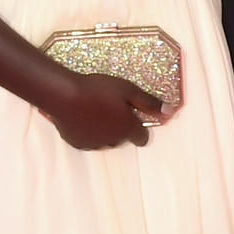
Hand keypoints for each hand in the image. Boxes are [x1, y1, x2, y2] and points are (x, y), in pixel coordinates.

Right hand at [45, 72, 164, 150]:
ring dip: (104, 130)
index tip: (133, 116)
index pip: (143, 138)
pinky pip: (88, 140)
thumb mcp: (129, 90)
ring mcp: (94, 144)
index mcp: (128, 130)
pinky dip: (88, 131)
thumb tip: (169, 112)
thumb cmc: (97, 89)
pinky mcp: (77, 143)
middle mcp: (113, 141)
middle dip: (121, 126)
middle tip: (112, 107)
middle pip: (123, 138)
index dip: (140, 127)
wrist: (64, 94)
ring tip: (95, 110)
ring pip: (106, 140)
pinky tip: (83, 117)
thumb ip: (149, 103)